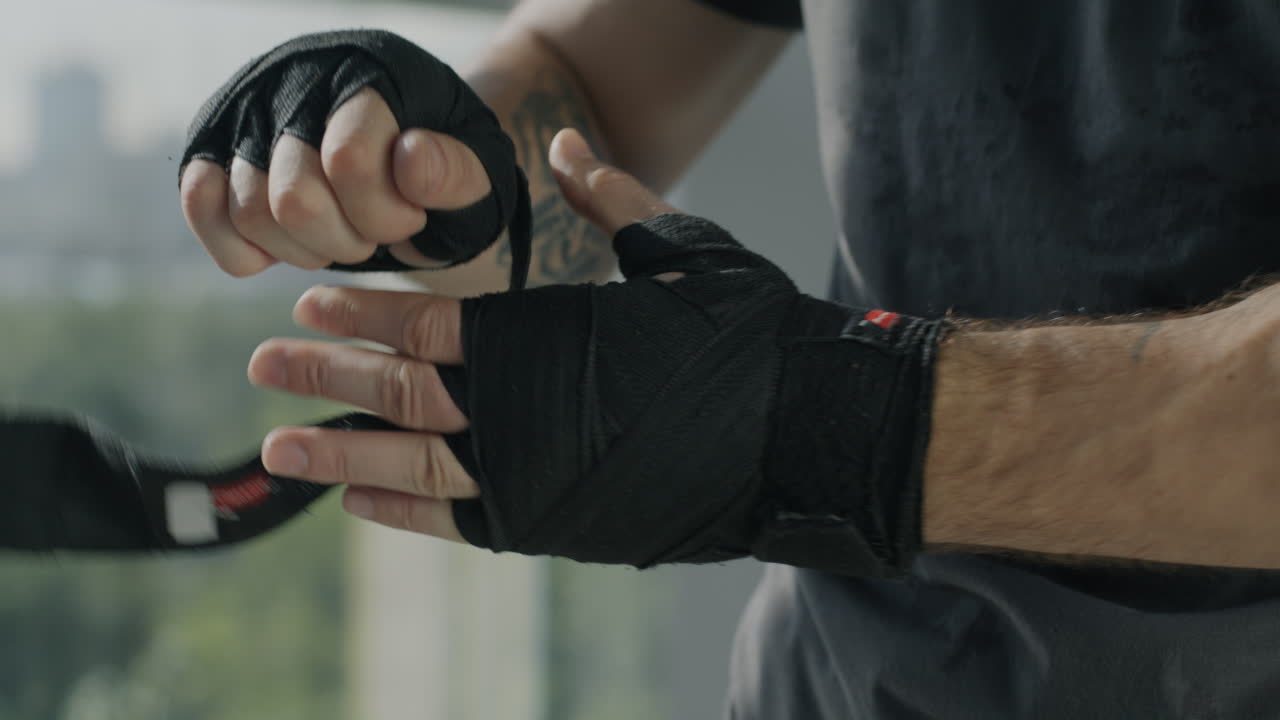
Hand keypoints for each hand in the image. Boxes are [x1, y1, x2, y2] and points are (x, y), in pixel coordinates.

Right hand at [181, 89, 490, 275]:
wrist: (408, 145)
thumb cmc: (445, 162)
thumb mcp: (478, 170)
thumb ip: (456, 171)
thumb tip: (410, 160)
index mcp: (367, 71)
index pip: (349, 161)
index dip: (384, 216)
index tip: (413, 218)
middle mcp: (295, 78)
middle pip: (293, 198)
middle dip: (344, 241)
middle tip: (373, 236)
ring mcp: (246, 110)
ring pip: (250, 213)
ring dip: (303, 251)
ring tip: (340, 234)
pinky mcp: (211, 143)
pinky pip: (202, 208)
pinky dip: (244, 250)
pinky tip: (290, 247)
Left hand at [251, 127, 940, 574]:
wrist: (810, 435)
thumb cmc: (752, 338)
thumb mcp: (685, 248)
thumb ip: (612, 202)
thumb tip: (565, 152)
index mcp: (545, 332)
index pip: (425, 316)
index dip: (362, 309)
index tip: (309, 302)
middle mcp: (523, 406)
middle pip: (398, 387)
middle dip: (326, 373)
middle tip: (264, 364)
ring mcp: (533, 474)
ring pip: (410, 460)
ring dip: (337, 453)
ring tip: (278, 447)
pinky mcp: (554, 526)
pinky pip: (457, 519)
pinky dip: (403, 510)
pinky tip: (359, 502)